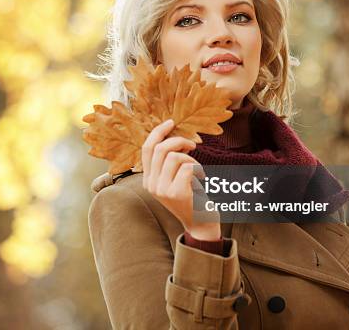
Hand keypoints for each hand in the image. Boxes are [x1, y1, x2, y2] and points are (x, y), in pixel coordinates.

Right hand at [141, 119, 219, 239]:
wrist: (200, 224)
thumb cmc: (190, 198)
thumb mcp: (173, 180)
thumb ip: (167, 163)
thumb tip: (172, 135)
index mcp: (148, 180)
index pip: (146, 149)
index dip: (158, 132)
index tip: (171, 122)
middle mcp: (151, 185)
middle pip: (159, 149)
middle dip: (178, 140)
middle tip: (193, 145)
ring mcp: (162, 190)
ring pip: (174, 157)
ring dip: (190, 158)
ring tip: (197, 169)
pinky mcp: (176, 193)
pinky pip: (187, 167)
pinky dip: (198, 168)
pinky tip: (202, 178)